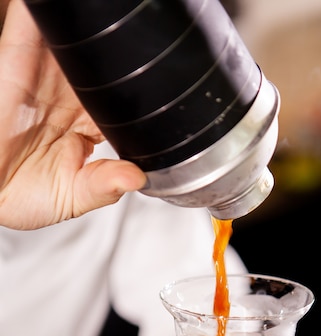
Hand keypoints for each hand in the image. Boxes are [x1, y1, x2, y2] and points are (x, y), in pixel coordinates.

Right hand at [0, 0, 145, 229]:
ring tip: (118, 14)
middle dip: (127, 52)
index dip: (146, 93)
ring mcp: (48, 74)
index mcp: (90, 125)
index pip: (127, 101)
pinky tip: (74, 12)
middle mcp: (72, 96)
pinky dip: (49, 15)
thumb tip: (137, 178)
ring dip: (97, 28)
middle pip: (110, 64)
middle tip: (150, 41)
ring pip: (82, 40)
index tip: (167, 85)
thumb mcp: (71, 197)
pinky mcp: (19, 56)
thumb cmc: (21, 194)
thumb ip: (104, 187)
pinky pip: (34, 24)